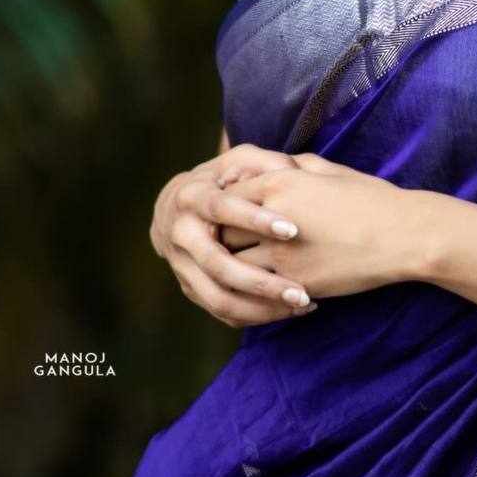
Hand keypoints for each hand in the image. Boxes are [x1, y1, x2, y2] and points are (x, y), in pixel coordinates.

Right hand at [153, 144, 318, 327]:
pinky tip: (289, 311)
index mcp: (193, 197)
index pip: (222, 209)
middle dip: (261, 282)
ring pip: (218, 297)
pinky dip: (255, 315)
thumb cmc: (221, 179)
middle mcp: (182, 234)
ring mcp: (182, 266)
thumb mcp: (240, 161)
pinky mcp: (191, 289)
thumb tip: (293, 171)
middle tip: (301, 291)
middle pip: (218, 265)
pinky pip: (222, 311)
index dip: (255, 220)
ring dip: (261, 307)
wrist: (175, 208)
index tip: (292, 230)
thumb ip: (266, 163)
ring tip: (302, 305)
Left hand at [219, 153, 421, 299]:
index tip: (222, 218)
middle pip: (222, 230)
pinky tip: (262, 289)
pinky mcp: (294, 281)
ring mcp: (281, 252)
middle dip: (220, 239)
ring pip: (233, 264)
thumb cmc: (371, 198)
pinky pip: (257, 290)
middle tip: (220, 247)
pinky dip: (255, 291)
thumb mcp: (331, 171)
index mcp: (281, 181)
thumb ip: (296, 166)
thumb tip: (276, 167)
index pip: (228, 195)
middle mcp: (273, 215)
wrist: (402, 235)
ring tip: (234, 272)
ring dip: (232, 269)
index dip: (222, 208)